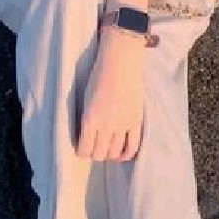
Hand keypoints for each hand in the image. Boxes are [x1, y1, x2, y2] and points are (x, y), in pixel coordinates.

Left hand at [76, 30, 145, 161]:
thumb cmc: (99, 76)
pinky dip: (126, 154)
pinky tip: (122, 154)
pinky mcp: (136, 122)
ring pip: (115, 153)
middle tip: (95, 148)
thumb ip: (87, 119)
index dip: (82, 152)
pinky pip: (133, 147)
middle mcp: (105, 126)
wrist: (121, 63)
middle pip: (99, 154)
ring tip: (108, 149)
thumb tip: (87, 134)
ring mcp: (122, 125)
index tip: (82, 149)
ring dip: (110, 154)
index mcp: (89, 119)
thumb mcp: (85, 99)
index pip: (84, 149)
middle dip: (95, 154)